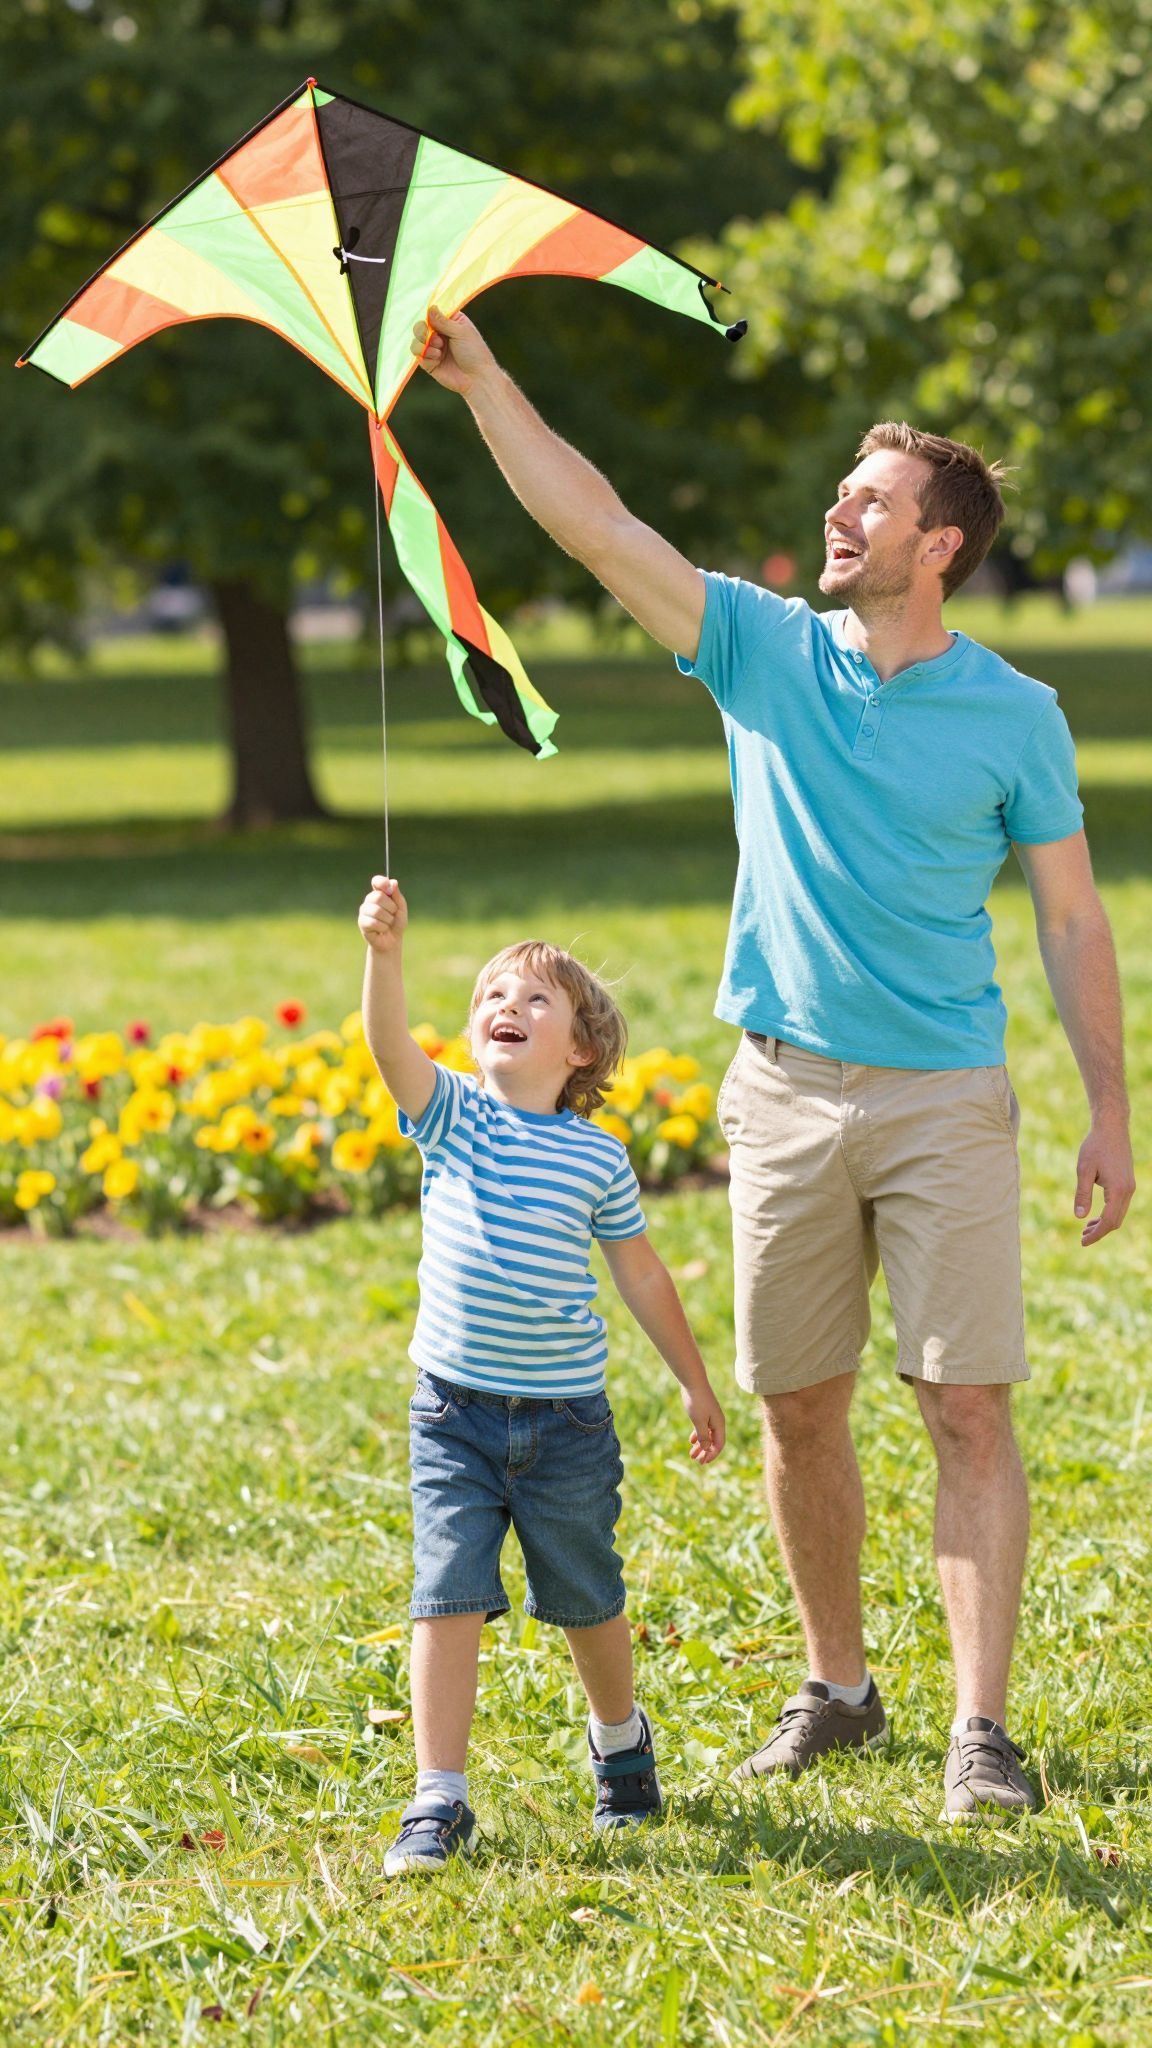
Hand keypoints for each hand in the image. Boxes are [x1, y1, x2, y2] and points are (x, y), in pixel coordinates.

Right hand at [358, 876, 407, 954]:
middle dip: (391, 908)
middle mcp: (369, 900)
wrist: (392, 941)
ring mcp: (364, 911)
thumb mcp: (401, 908)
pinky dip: (383, 927)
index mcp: (379, 893)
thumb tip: (393, 882)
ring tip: (388, 923)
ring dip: (388, 919)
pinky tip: (382, 930)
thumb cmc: (396, 923)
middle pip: (378, 896)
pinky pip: (374, 922)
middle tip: (393, 915)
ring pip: (377, 911)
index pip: (377, 881)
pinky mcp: (362, 922)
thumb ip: (397, 896)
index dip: (382, 882)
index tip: (389, 889)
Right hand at [410, 304, 494, 397]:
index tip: (432, 323)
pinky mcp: (429, 363)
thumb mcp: (460, 331)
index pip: (432, 313)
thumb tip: (430, 307)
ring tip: (438, 351)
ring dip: (424, 345)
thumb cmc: (474, 352)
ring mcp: (434, 348)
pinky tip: (437, 360)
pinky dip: (426, 356)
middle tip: (436, 339)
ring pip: (416, 341)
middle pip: (420, 326)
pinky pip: (418, 355)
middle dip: (423, 331)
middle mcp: (441, 334)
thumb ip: (443, 320)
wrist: (476, 378)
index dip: (428, 316)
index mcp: (450, 322)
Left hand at [682, 1381, 724, 1463]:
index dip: (712, 1455)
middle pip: (713, 1441)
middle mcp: (717, 1421)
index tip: (703, 1462)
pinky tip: (691, 1440)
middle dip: (705, 1452)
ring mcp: (711, 1416)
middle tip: (696, 1461)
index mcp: (719, 1424)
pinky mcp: (704, 1412)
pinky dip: (698, 1435)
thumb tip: (707, 1448)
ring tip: (691, 1454)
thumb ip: (703, 1436)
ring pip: (707, 1435)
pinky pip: (703, 1427)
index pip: (719, 1444)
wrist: (693, 1382)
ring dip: (700, 1445)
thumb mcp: (698, 1421)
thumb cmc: (697, 1401)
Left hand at [1074, 1111, 1134, 1244]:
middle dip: (1100, 1232)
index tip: (1083, 1242)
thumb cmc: (1095, 1146)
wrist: (1112, 1128)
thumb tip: (1079, 1217)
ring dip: (1104, 1223)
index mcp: (1118, 1190)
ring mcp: (1129, 1186)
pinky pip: (1120, 1205)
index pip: (1108, 1221)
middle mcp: (1128, 1191)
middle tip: (1082, 1238)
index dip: (1096, 1235)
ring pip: (1119, 1214)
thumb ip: (1082, 1194)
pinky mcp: (1127, 1182)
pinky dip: (1108, 1213)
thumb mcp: (1083, 1170)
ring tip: (1086, 1229)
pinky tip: (1095, 1215)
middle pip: (1116, 1221)